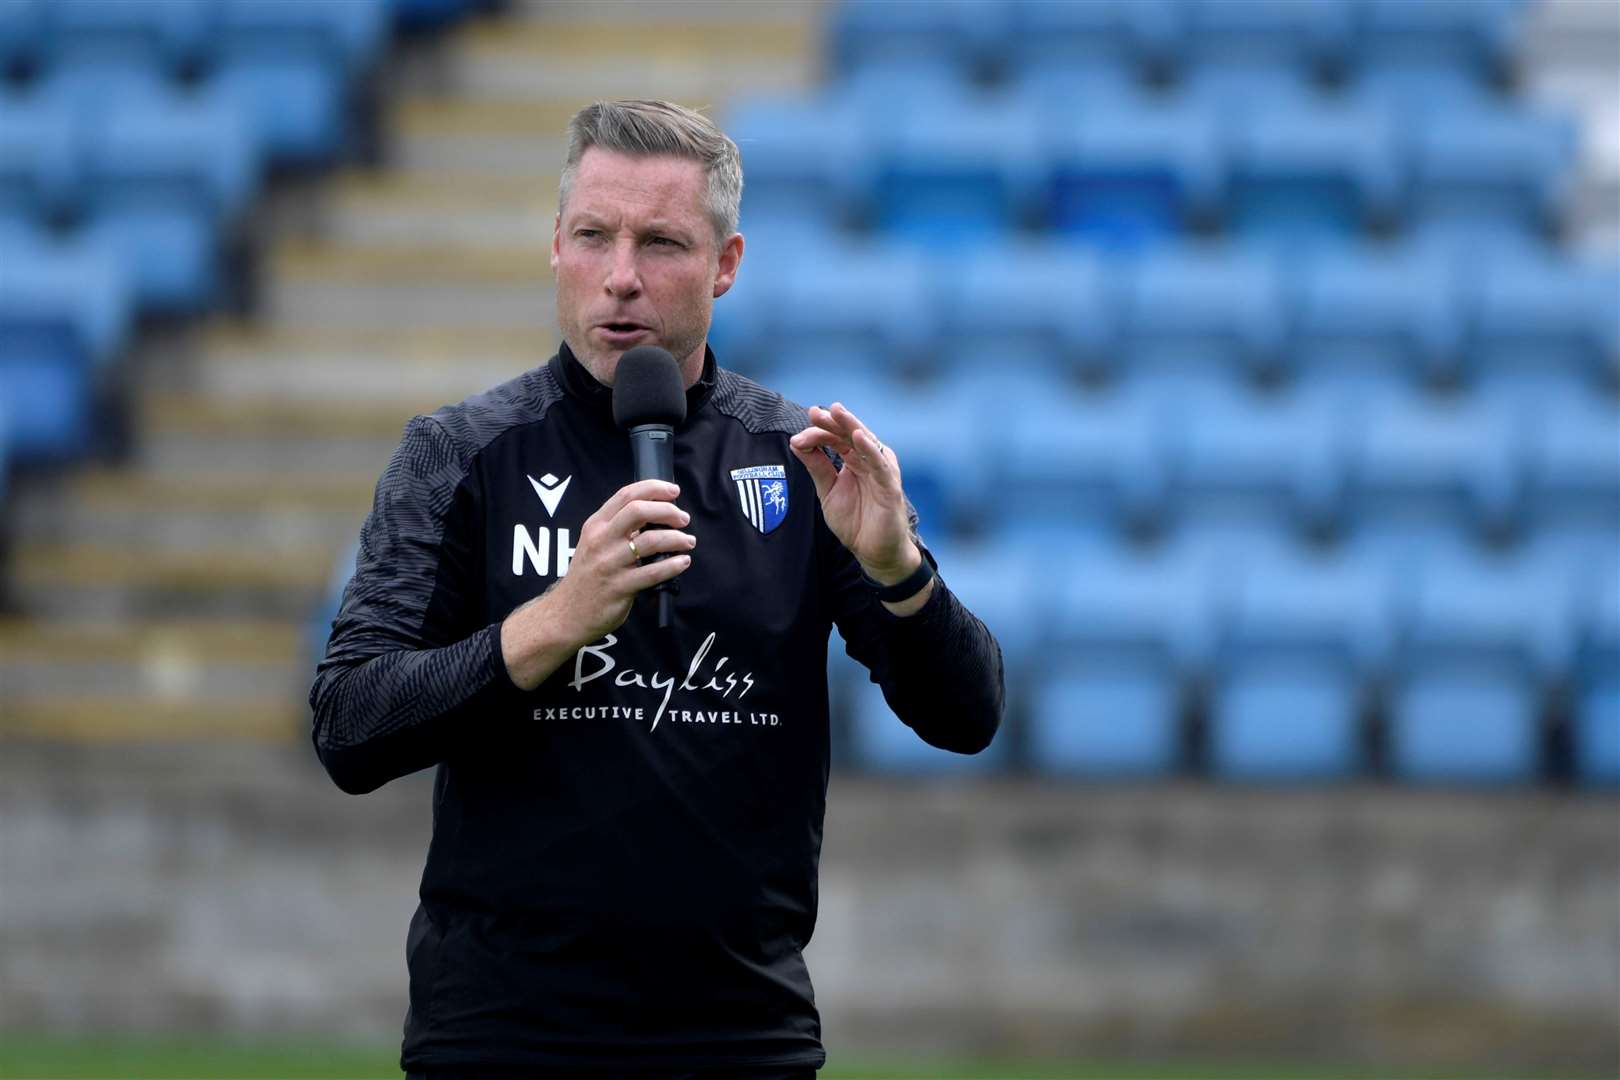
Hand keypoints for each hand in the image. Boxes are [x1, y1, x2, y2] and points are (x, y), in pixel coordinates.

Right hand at [501, 479, 694, 689]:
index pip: (626, 495)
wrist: (565, 613)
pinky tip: (682, 562)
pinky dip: (673, 565)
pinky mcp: (619, 588)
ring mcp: (609, 564)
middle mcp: (601, 541)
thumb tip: (655, 514)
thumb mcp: (594, 543)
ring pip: (650, 541)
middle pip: (638, 511)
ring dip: (676, 538)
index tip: (673, 491)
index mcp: (596, 525)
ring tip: (688, 541)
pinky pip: (652, 572)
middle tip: (683, 520)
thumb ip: (617, 528)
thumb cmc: (587, 577)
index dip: (654, 488)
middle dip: (668, 511)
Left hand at [789, 402, 920, 584]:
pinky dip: (870, 449)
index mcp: (855, 459)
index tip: (797, 437)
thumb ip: (816, 466)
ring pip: (866, 442)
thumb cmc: (855, 521)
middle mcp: (869, 460)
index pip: (836, 438)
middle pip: (850, 434)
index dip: (818, 433)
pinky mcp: (890, 485)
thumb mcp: (827, 491)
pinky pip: (880, 464)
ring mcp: (881, 470)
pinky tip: (858, 437)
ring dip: (851, 426)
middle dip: (832, 421)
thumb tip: (796, 441)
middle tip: (814, 412)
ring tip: (837, 412)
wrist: (873, 552)